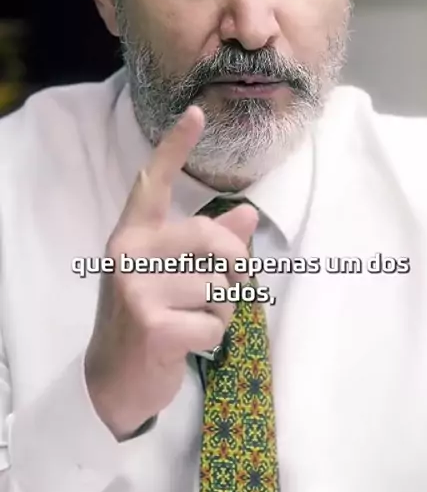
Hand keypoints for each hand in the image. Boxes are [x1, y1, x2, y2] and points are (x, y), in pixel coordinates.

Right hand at [84, 106, 257, 439]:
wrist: (114, 378)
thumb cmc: (148, 316)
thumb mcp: (171, 275)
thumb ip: (207, 245)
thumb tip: (246, 214)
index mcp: (134, 233)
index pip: (154, 182)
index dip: (176, 146)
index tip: (197, 113)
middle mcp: (129, 252)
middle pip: (211, 237)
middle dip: (235, 266)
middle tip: (228, 288)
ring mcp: (136, 287)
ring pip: (218, 284)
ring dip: (221, 308)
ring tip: (193, 319)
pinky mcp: (151, 324)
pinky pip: (215, 321)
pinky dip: (215, 337)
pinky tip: (188, 343)